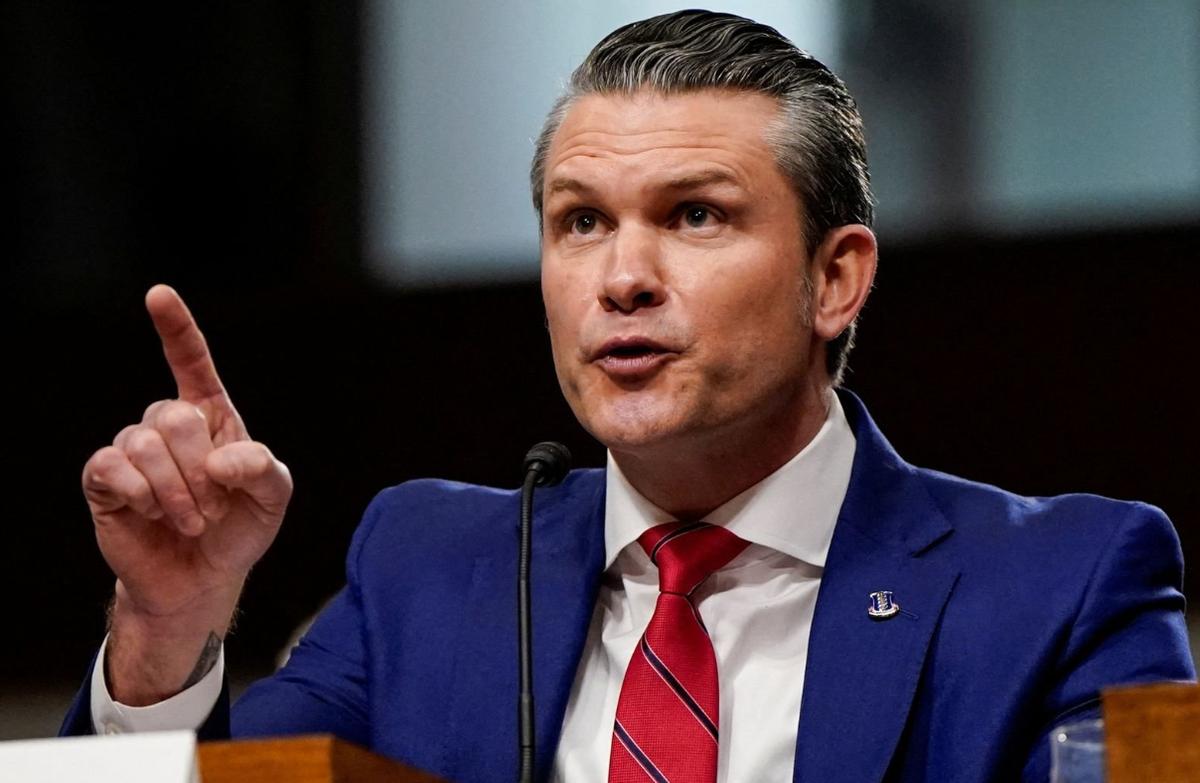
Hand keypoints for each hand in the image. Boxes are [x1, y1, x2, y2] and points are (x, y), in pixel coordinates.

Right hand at [81, 285, 291, 701]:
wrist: (203, 579)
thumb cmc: (239, 530)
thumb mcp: (273, 499)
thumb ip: (264, 470)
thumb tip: (223, 459)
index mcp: (212, 417)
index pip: (192, 362)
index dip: (177, 328)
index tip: (159, 294)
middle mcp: (169, 425)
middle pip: (174, 415)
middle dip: (200, 469)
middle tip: (213, 507)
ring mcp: (133, 451)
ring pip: (144, 442)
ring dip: (175, 490)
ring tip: (191, 519)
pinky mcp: (105, 480)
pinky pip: (112, 466)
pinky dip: (142, 494)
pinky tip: (154, 514)